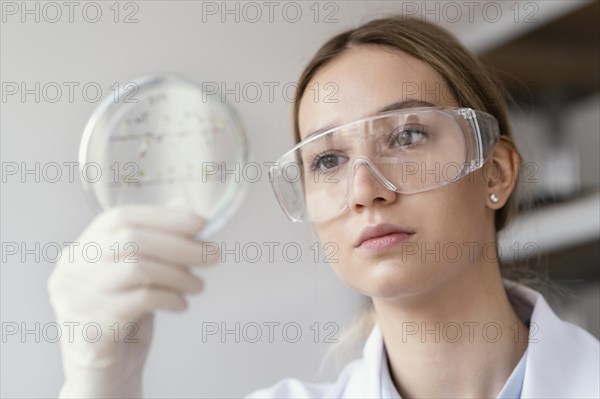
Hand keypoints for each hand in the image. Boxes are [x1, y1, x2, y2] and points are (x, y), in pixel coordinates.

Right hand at [47, 204, 218, 397]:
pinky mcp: (92, 326)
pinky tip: (181, 304)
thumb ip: (156, 240)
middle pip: (132, 241)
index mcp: (82, 248)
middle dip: (180, 246)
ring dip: (179, 274)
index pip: (121, 217)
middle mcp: (73, 269)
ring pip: (138, 269)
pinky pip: (142, 300)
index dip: (163, 216)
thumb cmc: (122, 313)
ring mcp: (78, 298)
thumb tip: (187, 209)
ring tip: (198, 285)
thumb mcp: (137, 273)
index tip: (200, 222)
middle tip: (213, 256)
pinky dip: (170, 298)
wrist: (102, 370)